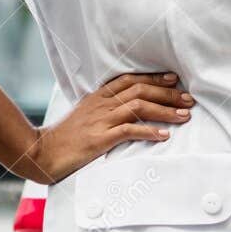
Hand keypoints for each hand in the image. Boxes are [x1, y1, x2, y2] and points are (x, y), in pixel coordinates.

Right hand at [25, 71, 193, 183]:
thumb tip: (128, 108)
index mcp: (98, 96)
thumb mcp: (85, 115)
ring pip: (138, 107)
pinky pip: (128, 131)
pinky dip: (149, 132)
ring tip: (184, 116)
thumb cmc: (65, 138)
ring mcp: (100, 120)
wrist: (42, 153)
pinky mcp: (99, 139)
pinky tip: (164, 136)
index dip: (154, 78)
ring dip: (164, 110)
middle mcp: (101, 104)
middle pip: (140, 90)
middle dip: (167, 93)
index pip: (130, 80)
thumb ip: (104, 108)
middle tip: (188, 99)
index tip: (174, 80)